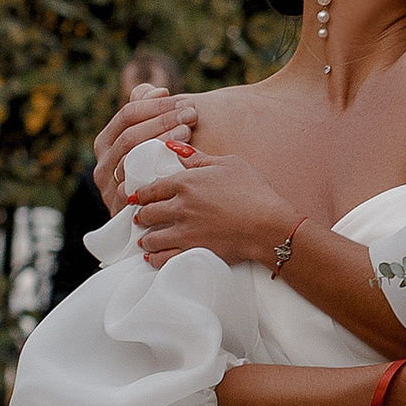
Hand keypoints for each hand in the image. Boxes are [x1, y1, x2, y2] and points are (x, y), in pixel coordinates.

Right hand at [94, 85, 197, 215]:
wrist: (153, 217)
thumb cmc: (154, 170)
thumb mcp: (150, 139)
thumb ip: (148, 112)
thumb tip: (157, 90)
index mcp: (106, 142)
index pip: (127, 115)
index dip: (156, 106)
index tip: (183, 101)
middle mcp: (103, 165)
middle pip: (130, 136)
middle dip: (163, 122)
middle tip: (191, 114)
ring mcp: (109, 189)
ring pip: (133, 159)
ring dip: (161, 142)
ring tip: (187, 132)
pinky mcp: (120, 211)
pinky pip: (137, 189)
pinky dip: (158, 174)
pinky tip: (180, 165)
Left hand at [129, 152, 298, 268]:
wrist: (267, 224)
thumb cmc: (253, 191)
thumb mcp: (228, 164)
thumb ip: (197, 157)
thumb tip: (174, 147)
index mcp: (185, 183)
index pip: (152, 188)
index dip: (142, 194)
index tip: (137, 197)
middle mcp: (179, 207)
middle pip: (148, 213)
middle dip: (142, 216)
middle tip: (141, 217)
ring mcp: (184, 232)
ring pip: (152, 237)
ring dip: (146, 239)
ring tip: (145, 240)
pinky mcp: (192, 251)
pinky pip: (164, 258)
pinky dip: (155, 258)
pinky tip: (153, 257)